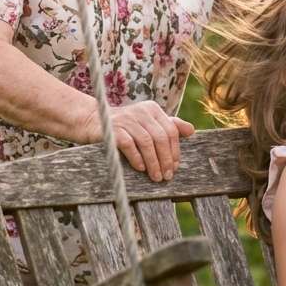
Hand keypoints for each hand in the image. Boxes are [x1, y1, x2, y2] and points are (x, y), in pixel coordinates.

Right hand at [80, 100, 194, 181]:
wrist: (93, 120)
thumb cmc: (125, 126)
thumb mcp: (147, 123)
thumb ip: (168, 126)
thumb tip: (192, 131)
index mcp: (152, 109)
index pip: (171, 130)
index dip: (174, 150)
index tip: (174, 167)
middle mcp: (141, 111)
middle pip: (160, 137)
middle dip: (166, 159)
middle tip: (167, 176)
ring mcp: (126, 119)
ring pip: (147, 142)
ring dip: (153, 162)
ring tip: (156, 177)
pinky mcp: (113, 129)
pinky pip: (129, 144)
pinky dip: (137, 158)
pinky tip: (140, 168)